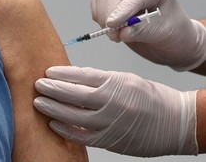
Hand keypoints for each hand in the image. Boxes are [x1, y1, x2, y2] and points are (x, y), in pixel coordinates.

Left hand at [34, 66, 197, 156]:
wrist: (174, 121)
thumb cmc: (151, 97)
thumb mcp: (127, 80)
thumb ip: (102, 81)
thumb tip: (76, 81)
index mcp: (116, 83)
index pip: (82, 76)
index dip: (62, 73)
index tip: (48, 71)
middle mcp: (111, 102)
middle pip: (73, 94)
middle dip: (52, 89)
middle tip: (37, 85)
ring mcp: (110, 122)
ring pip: (74, 115)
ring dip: (53, 108)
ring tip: (38, 102)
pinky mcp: (110, 140)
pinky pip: (83, 135)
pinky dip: (66, 129)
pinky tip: (53, 123)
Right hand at [91, 0, 205, 70]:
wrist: (172, 43)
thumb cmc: (174, 34)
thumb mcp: (162, 33)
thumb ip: (141, 31)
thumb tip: (121, 32)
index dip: (122, 10)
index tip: (112, 25)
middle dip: (110, 16)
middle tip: (115, 35)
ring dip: (103, 19)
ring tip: (116, 34)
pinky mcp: (114, 7)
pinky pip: (98, 8)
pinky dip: (99, 20)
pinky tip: (112, 30)